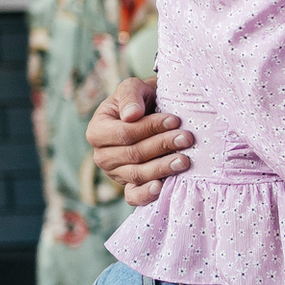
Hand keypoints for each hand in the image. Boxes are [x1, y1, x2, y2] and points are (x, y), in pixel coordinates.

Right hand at [85, 78, 193, 207]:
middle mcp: (102, 155)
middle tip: (187, 138)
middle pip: (133, 154)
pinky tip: (162, 188)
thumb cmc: (141, 100)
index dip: (149, 128)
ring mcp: (115, 174)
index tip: (174, 120)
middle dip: (162, 146)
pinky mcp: (128, 187)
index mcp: (97, 131)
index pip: (124, 133)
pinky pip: (134, 196)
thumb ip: (130, 96)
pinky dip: (146, 195)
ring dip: (163, 168)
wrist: (152, 113)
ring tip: (185, 160)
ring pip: (137, 174)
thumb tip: (131, 116)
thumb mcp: (134, 88)